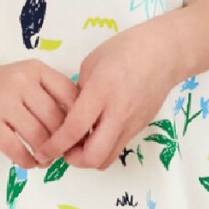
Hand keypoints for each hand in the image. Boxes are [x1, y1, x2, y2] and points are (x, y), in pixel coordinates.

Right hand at [0, 59, 77, 167]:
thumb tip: (82, 123)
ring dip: (47, 153)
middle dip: (64, 140)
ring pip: (38, 135)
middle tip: (66, 152)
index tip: (83, 134)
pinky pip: (15, 147)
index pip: (70, 96)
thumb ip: (51, 93)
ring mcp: (3, 102)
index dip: (81, 118)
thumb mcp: (28, 79)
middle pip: (56, 118)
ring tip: (48, 159)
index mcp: (37, 70)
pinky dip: (27, 160)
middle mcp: (22, 82)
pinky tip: (30, 163)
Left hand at [37, 23, 181, 169]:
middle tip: (64, 148)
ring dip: (90, 156)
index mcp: (101, 92)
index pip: (74, 130)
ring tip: (82, 141)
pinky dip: (104, 146)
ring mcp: (132, 123)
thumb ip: (79, 91)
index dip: (54, 145)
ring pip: (107, 158)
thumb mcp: (92, 63)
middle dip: (73, 159)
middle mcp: (118, 113)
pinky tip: (99, 130)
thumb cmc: (127, 49)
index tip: (42, 150)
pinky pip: (118, 146)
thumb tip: (72, 110)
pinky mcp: (141, 126)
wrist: (166, 52)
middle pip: (93, 156)